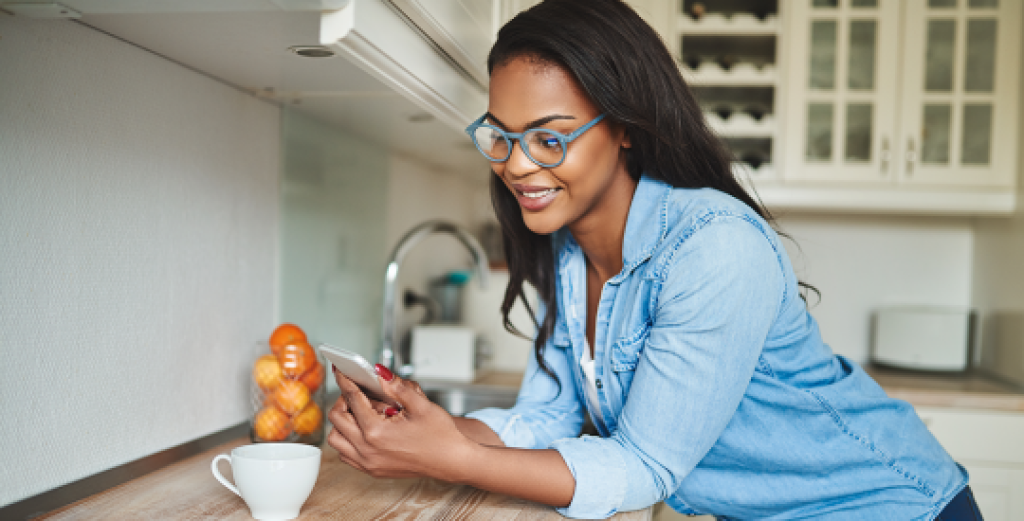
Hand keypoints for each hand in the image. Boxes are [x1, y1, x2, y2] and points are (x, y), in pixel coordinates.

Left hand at [326, 365, 476, 480]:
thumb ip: (397, 386)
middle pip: (337, 419)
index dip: (346, 381)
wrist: (452, 461)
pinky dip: (347, 440)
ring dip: (342, 423)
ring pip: (336, 439)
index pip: (352, 399)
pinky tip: (364, 430)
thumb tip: (379, 372)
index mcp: (376, 431)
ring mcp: (368, 463)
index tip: (342, 372)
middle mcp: (367, 450)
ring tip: (360, 412)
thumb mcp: (421, 404)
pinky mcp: (373, 470)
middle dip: (343, 400)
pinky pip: (346, 455)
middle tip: (356, 391)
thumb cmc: (441, 436)